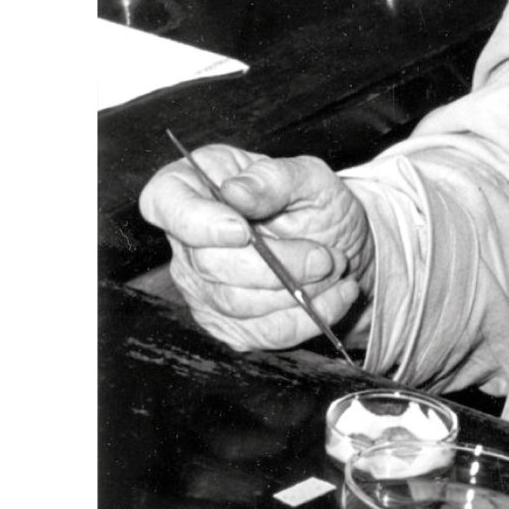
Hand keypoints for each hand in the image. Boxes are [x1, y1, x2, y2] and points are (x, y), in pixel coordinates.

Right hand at [138, 144, 374, 353]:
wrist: (343, 247)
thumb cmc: (319, 205)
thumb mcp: (310, 177)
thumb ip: (274, 177)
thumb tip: (235, 190)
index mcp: (197, 186)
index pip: (164, 201)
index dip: (195, 220)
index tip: (242, 230)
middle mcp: (189, 240)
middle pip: (209, 262)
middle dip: (277, 263)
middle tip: (324, 255)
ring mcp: (202, 287)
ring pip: (236, 302)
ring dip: (295, 291)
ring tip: (332, 267)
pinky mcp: (227, 325)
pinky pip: (261, 331)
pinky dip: (306, 318)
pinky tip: (336, 296)